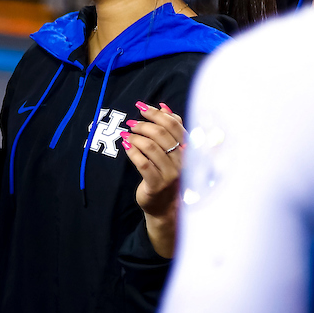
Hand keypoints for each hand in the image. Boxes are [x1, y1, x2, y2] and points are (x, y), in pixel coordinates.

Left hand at [122, 101, 185, 257]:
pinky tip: (126, 146)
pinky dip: (132, 152)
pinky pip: (143, 164)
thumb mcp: (173, 151)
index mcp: (187, 150)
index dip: (157, 113)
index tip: (141, 107)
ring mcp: (171, 174)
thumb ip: (171, 129)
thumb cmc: (167, 173)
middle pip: (162, 134)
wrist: (165, 205)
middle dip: (143, 125)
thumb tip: (164, 107)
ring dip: (135, 137)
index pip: (175, 125)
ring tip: (127, 135)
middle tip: (131, 123)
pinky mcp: (157, 184)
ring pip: (151, 147)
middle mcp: (182, 161)